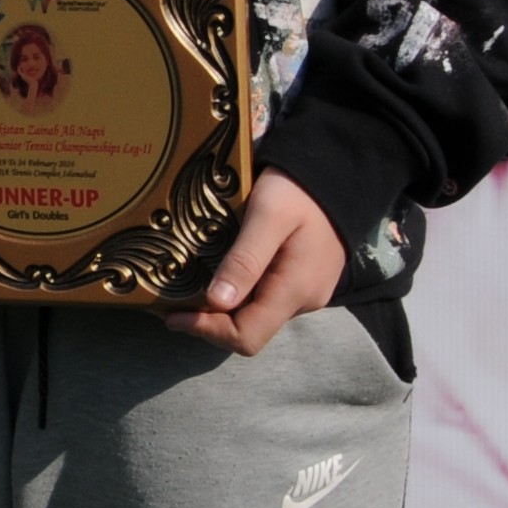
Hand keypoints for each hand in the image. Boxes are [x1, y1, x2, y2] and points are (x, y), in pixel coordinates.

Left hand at [164, 171, 341, 352]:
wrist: (336, 171)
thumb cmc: (297, 188)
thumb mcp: (268, 215)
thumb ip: (246, 259)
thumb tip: (217, 302)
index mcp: (294, 290)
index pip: (248, 336)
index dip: (207, 331)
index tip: (172, 314)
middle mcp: (302, 300)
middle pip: (249, 330)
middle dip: (209, 322)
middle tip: (171, 301)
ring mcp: (305, 292)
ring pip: (256, 315)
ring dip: (221, 309)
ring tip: (187, 287)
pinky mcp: (302, 279)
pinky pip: (265, 298)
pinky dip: (237, 294)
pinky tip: (217, 274)